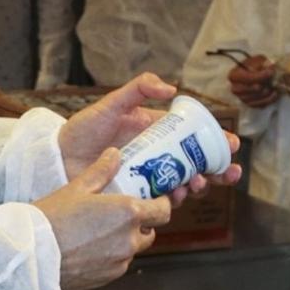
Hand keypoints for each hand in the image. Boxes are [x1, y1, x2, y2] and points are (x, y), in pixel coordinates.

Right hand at [33, 148, 171, 289]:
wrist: (30, 258)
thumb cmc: (51, 220)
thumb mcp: (76, 189)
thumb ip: (101, 171)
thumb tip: (115, 154)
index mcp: (128, 212)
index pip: (163, 210)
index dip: (160, 204)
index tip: (153, 199)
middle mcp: (130, 239)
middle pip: (151, 231)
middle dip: (143, 223)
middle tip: (124, 214)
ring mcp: (121, 261)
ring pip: (135, 248)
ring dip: (127, 240)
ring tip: (103, 231)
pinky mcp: (110, 277)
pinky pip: (120, 263)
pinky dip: (114, 255)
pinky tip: (92, 248)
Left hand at [58, 72, 242, 205]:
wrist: (57, 160)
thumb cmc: (82, 130)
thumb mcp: (111, 104)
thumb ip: (138, 89)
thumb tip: (172, 89)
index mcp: (157, 133)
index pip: (194, 138)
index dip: (217, 142)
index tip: (231, 145)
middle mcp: (158, 157)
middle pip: (198, 165)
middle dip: (219, 170)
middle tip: (229, 173)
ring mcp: (150, 178)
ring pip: (185, 184)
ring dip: (199, 185)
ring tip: (198, 183)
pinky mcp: (138, 196)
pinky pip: (163, 201)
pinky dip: (175, 200)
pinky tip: (177, 195)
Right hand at [228, 55, 277, 107]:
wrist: (253, 74)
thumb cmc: (254, 66)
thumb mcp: (258, 60)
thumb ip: (263, 63)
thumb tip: (271, 66)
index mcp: (234, 76)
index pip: (248, 78)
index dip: (261, 76)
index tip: (272, 72)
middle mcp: (235, 89)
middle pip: (254, 89)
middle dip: (266, 84)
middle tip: (274, 78)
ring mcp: (242, 98)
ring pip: (259, 97)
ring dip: (269, 91)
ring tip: (275, 84)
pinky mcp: (249, 104)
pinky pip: (261, 104)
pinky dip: (270, 99)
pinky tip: (275, 92)